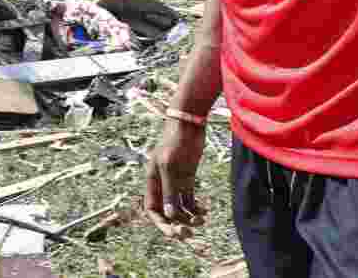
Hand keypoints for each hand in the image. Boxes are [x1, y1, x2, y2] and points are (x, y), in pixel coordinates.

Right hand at [144, 118, 206, 233]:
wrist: (189, 124)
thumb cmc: (176, 140)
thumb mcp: (170, 165)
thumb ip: (170, 190)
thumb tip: (170, 215)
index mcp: (153, 180)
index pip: (152, 209)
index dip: (161, 224)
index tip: (175, 233)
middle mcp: (162, 183)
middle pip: (167, 212)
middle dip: (177, 224)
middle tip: (190, 233)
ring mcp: (176, 181)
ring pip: (180, 208)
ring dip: (190, 217)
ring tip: (202, 220)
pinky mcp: (188, 177)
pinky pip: (190, 199)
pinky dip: (197, 208)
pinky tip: (205, 212)